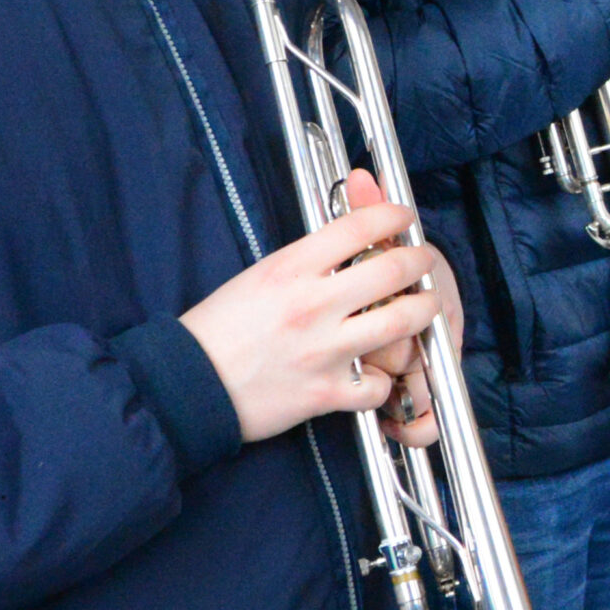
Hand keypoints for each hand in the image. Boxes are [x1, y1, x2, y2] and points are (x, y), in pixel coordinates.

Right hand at [180, 169, 451, 442]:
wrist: (183, 385)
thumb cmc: (217, 330)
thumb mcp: (258, 276)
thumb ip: (306, 261)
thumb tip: (349, 243)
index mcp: (291, 268)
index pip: (359, 227)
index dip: (393, 217)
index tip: (404, 218)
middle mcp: (312, 304)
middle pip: (393, 270)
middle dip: (420, 261)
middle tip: (425, 261)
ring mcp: (323, 350)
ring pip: (401, 323)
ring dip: (423, 311)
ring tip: (425, 306)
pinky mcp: (326, 392)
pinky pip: (378, 384)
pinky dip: (386, 379)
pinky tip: (381, 371)